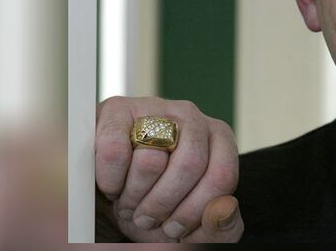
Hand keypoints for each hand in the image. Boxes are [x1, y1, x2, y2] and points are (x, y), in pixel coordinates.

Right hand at [95, 96, 242, 241]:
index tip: (174, 228)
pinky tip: (112, 185)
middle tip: (146, 218)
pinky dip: (110, 181)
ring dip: (133, 196)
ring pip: (150, 161)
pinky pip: (114, 151)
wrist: (109, 199)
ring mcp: (155, 107)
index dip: (194, 212)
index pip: (221, 175)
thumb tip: (226, 208)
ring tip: (129, 201)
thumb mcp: (193, 228)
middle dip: (162, 205)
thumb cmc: (158, 208)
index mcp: (219, 139)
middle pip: (189, 166)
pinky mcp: (117, 109)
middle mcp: (191, 116)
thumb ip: (221, 227)